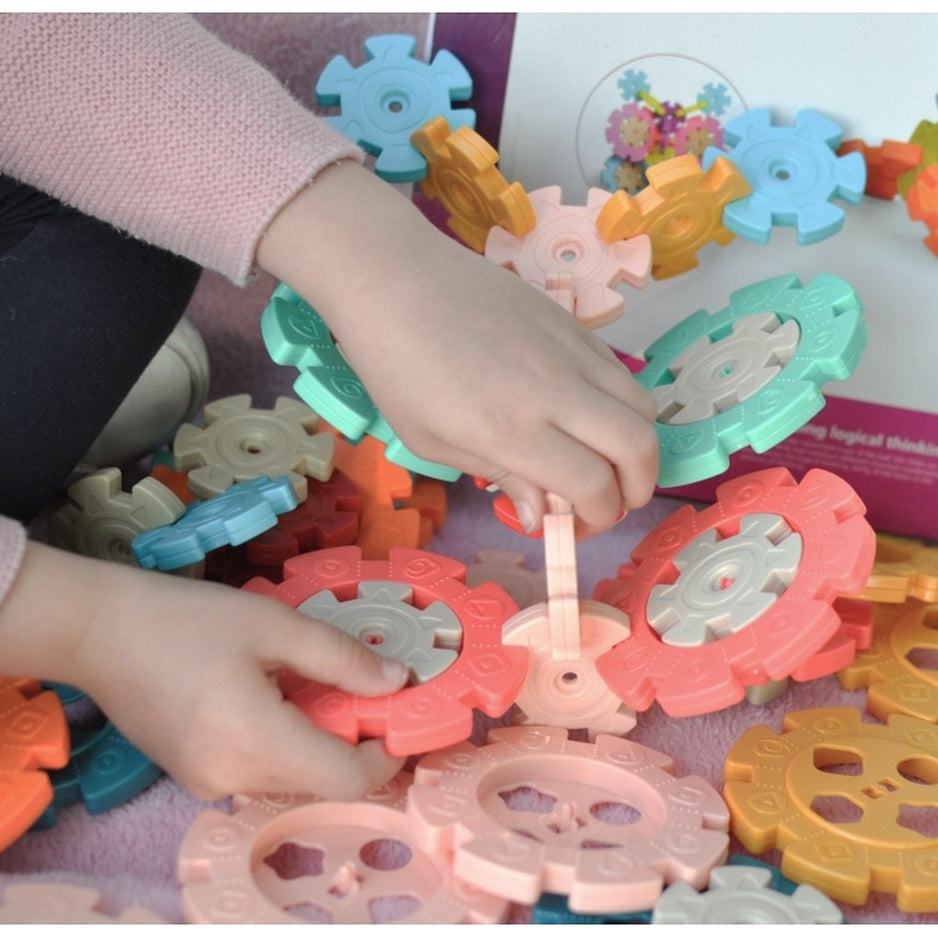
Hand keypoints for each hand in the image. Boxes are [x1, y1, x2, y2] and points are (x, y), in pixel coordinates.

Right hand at [0, 542, 406, 799]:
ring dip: (318, 740)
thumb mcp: (274, 625)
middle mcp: (234, 780)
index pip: (347, 780)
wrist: (99, 630)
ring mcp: (209, 785)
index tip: (400, 714)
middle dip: (353, 740)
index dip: (386, 755)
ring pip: (292, 778)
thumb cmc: (188, 620)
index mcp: (257, 744)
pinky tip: (276, 696)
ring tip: (314, 683)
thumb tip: (398, 683)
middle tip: (363, 685)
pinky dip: (285, 743)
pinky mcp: (194, 777)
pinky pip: (260, 772)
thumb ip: (343, 658)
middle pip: (321, 781)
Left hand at [258, 161, 658, 534]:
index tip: (578, 525)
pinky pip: (618, 369)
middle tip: (614, 500)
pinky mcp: (570, 321)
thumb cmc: (396, 369)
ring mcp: (569, 350)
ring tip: (607, 458)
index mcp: (513, 430)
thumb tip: (541, 514)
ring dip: (636, 444)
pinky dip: (618, 402)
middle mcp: (555, 391)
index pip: (594, 485)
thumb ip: (499, 475)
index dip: (599, 516)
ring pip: (641, 405)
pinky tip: (584, 412)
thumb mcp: (432, 441)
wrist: (394, 279)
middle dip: (639, 487)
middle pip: (638, 446)